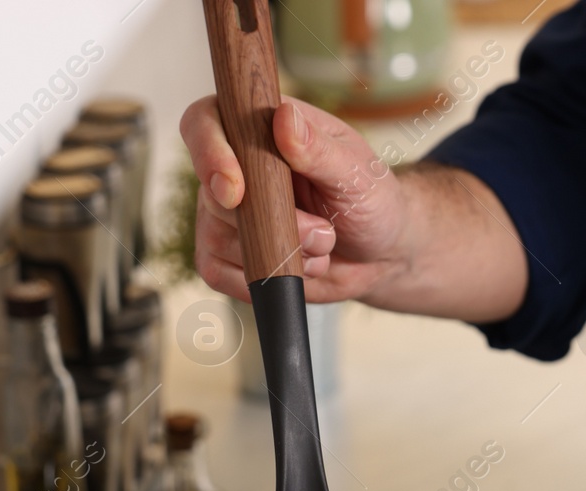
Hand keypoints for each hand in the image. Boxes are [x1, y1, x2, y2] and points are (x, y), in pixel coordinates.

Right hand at [180, 95, 413, 302]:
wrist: (381, 253)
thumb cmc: (370, 201)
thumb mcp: (356, 172)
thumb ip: (318, 148)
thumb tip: (284, 117)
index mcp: (260, 129)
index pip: (204, 123)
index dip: (208, 153)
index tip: (235, 190)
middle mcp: (235, 168)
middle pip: (213, 194)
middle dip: (272, 224)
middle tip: (324, 232)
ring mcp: (225, 214)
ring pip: (217, 239)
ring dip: (277, 254)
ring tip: (322, 247)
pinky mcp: (227, 256)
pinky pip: (218, 273)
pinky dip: (264, 277)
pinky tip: (300, 268)